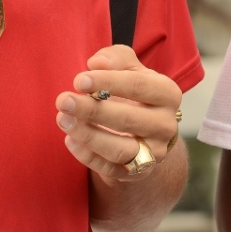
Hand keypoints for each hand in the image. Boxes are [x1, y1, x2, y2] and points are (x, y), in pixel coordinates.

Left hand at [55, 44, 182, 182]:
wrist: (145, 132)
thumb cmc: (133, 93)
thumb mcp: (129, 69)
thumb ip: (116, 58)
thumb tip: (97, 63)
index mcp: (168, 95)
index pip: (138, 86)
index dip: (107, 82)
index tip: (78, 80)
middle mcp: (166, 125)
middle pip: (128, 119)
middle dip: (91, 109)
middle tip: (62, 100)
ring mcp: (154, 153)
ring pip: (119, 148)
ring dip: (87, 134)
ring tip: (62, 119)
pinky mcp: (137, 173)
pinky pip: (110, 168)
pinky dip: (87, 155)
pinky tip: (70, 139)